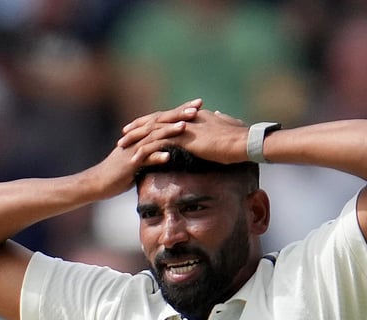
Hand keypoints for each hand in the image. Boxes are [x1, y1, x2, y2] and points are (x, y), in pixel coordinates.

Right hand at [81, 99, 203, 198]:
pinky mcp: (129, 164)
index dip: (180, 111)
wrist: (98, 183)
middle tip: (197, 106)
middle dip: (179, 114)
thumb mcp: (140, 161)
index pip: (163, 119)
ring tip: (185, 126)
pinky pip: (144, 160)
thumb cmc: (119, 174)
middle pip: (160, 122)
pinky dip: (156, 157)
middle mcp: (138, 139)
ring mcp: (133, 150)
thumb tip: (170, 154)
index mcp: (142, 136)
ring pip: (153, 137)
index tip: (198, 105)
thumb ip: (153, 155)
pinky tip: (168, 157)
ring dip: (169, 131)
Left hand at [119, 102, 251, 165]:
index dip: (154, 120)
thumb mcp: (228, 126)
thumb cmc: (241, 138)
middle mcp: (185, 119)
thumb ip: (221, 119)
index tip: (142, 125)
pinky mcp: (183, 140)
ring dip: (136, 138)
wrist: (245, 143)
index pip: (168, 116)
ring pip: (152, 131)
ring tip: (121, 146)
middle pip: (155, 120)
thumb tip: (218, 114)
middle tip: (124, 133)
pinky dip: (144, 150)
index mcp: (194, 116)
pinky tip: (134, 158)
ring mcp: (183, 128)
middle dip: (138, 126)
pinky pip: (157, 144)